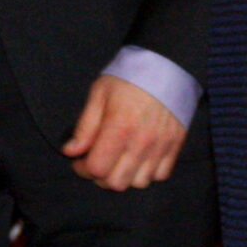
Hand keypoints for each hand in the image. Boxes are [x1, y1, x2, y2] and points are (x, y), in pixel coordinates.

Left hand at [61, 73, 186, 190]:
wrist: (167, 63)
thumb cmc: (128, 76)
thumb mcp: (100, 93)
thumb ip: (85, 125)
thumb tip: (70, 151)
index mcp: (119, 128)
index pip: (97, 169)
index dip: (83, 168)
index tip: (80, 158)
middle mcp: (141, 142)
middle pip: (117, 183)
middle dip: (101, 176)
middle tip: (98, 160)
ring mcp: (161, 146)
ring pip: (139, 183)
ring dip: (125, 176)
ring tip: (119, 160)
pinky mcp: (175, 145)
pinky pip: (161, 175)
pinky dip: (148, 172)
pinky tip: (140, 158)